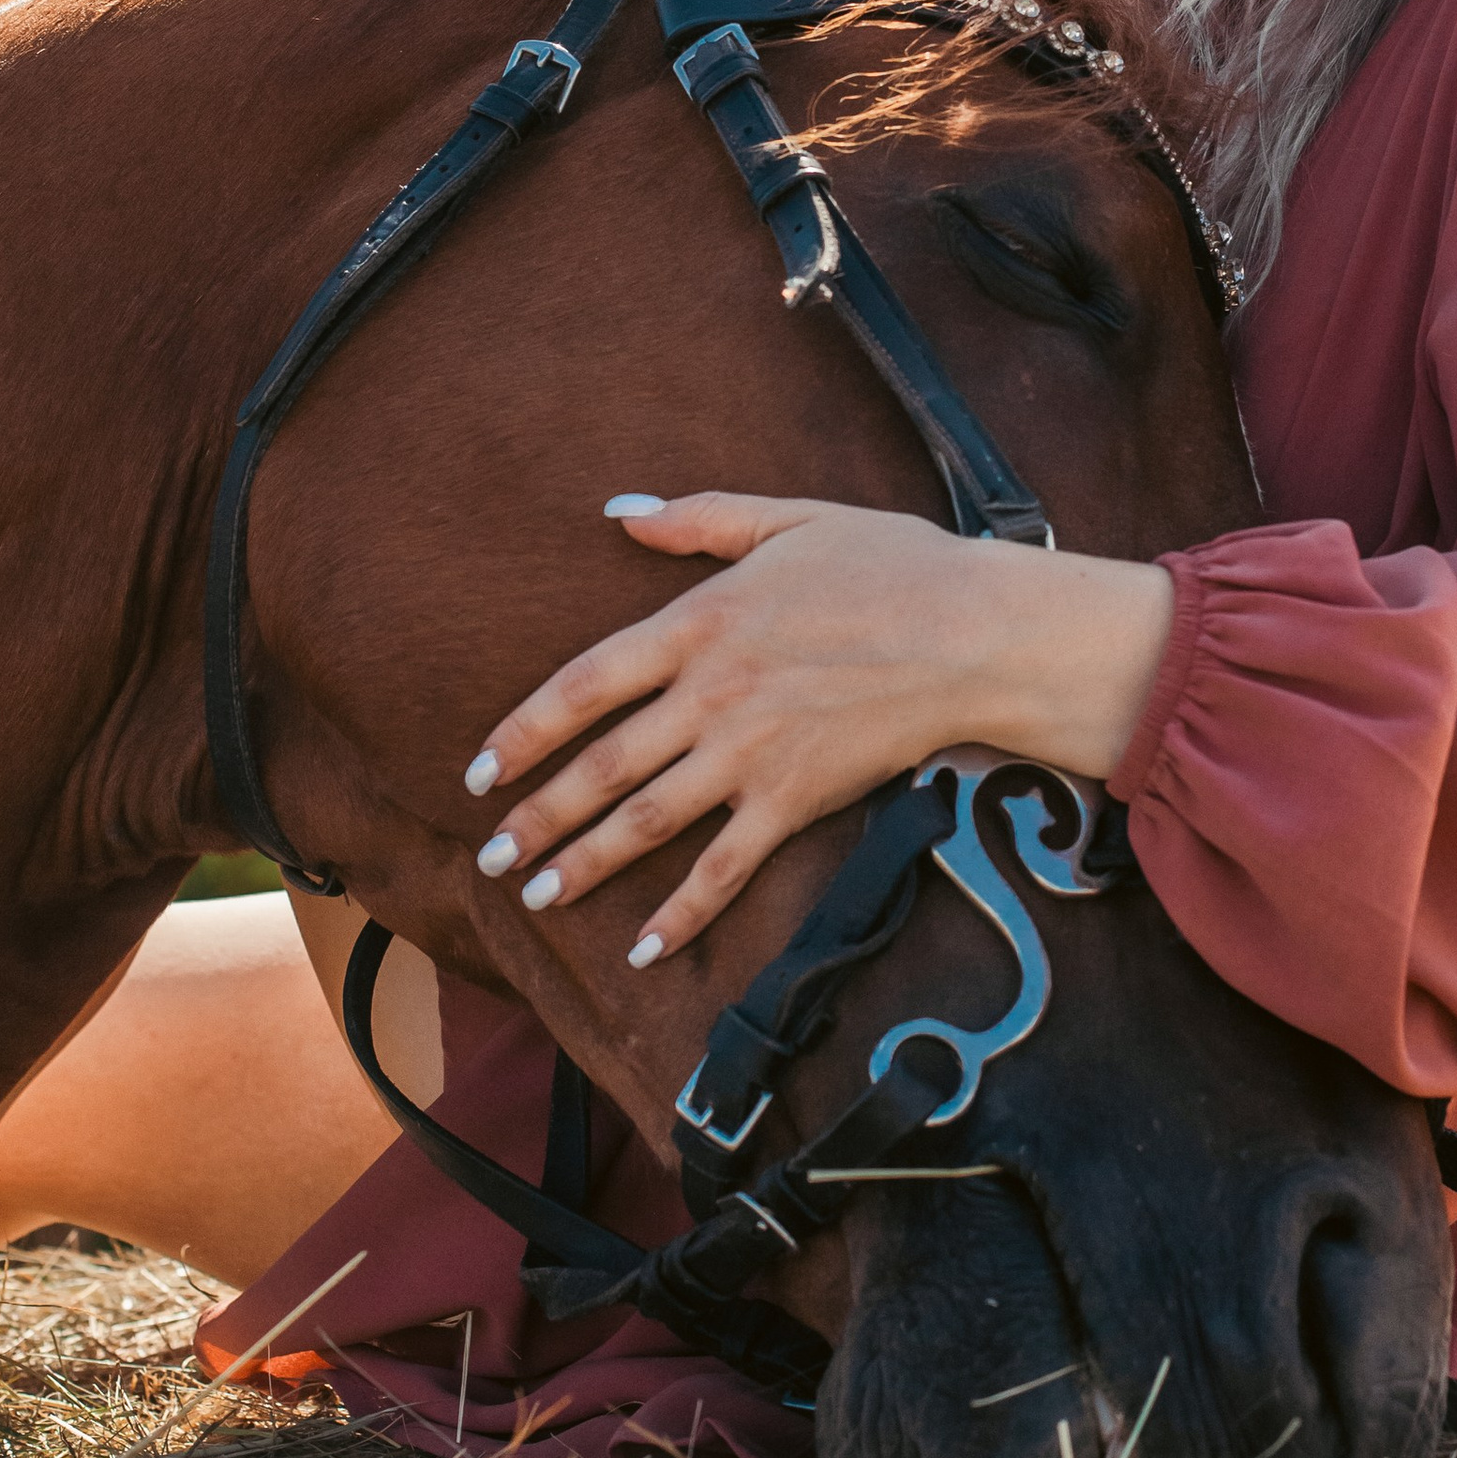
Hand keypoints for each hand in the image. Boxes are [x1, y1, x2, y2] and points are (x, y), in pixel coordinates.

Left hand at [459, 492, 1173, 967]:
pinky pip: (726, 866)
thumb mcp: (790, 518)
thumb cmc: (892, 564)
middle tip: (491, 858)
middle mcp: (711, 693)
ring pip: (647, 820)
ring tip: (538, 895)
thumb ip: (698, 519)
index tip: (481, 771)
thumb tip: (620, 512)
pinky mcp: (796, 800)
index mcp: (699, 621)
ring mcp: (751, 753)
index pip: (583, 685)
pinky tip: (645, 946)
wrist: (975, 630)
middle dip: (538, 817)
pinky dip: (682, 911)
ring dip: (584, 864)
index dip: (523, 732)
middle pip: (601, 766)